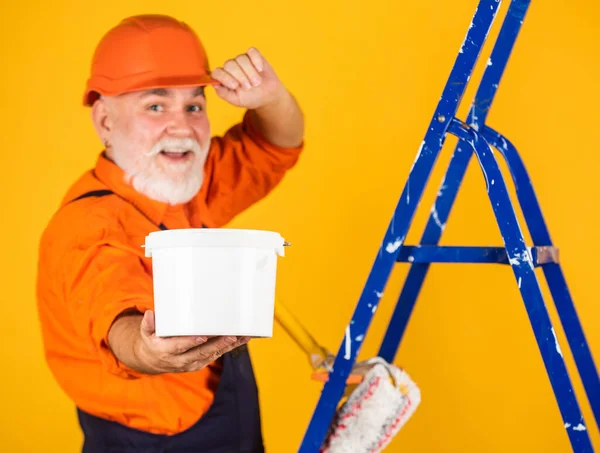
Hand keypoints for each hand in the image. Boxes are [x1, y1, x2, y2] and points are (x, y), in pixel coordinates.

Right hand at [135, 310, 249, 373]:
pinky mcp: (200, 363)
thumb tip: (150, 314)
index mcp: (166, 351)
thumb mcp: (146, 333)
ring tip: (242, 337)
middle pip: (201, 353)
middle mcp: (180, 360)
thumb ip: (147, 324)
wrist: (153, 361)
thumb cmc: (152, 341)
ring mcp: (191, 363)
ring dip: (228, 347)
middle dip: (217, 345)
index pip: (180, 347)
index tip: (203, 336)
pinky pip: (216, 356)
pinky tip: (240, 340)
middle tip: (230, 336)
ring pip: (212, 355)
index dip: (191, 342)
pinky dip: (229, 348)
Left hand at [211, 47, 286, 109]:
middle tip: (249, 87)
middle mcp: (231, 67)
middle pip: (230, 64)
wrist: (268, 96)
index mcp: (224, 77)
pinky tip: (260, 69)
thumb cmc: (250, 98)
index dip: (225, 77)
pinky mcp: (254, 55)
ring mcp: (242, 60)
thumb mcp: (236, 100)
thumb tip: (214, 84)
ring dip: (250, 72)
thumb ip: (224, 93)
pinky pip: (252, 51)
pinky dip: (256, 60)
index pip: (217, 72)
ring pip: (242, 58)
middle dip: (240, 76)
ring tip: (256, 82)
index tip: (235, 86)